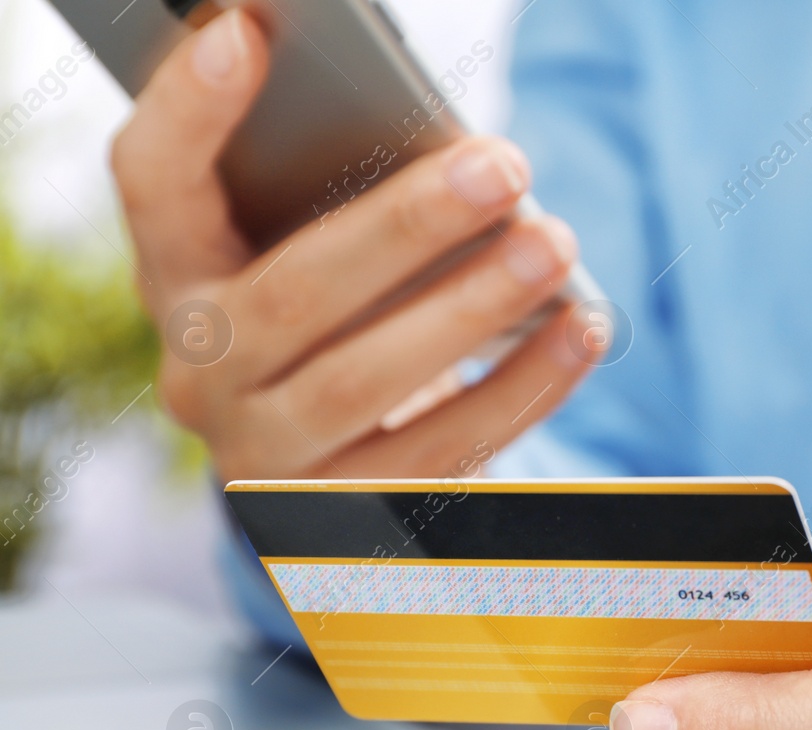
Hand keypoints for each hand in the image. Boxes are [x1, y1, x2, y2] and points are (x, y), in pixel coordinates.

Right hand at [111, 9, 592, 480]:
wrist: (345, 475)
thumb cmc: (347, 331)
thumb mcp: (316, 261)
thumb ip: (341, 205)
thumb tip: (451, 153)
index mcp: (181, 284)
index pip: (155, 187)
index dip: (190, 113)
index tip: (247, 34)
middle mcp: (203, 377)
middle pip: (291, 295)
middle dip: (404, 225)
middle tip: (502, 167)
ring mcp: (270, 461)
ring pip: (366, 382)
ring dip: (473, 307)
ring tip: (555, 245)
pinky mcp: (350, 523)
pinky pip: (443, 452)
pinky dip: (524, 387)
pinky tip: (581, 330)